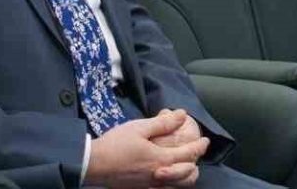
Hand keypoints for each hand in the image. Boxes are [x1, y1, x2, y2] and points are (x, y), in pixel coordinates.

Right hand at [86, 110, 208, 188]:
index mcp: (160, 159)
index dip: (200, 146)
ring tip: (183, 165)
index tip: (205, 140)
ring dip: (184, 176)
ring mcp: (148, 186)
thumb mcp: (139, 128)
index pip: (188, 154)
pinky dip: (169, 184)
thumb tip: (182, 115)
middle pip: (187, 176)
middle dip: (195, 165)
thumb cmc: (115, 144)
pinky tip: (164, 174)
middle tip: (194, 154)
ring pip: (175, 186)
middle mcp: (158, 176)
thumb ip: (163, 123)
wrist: (91, 164)